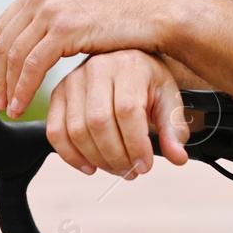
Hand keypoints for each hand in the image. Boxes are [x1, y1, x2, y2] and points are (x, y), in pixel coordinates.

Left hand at [0, 0, 174, 118]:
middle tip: (0, 102)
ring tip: (10, 110)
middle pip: (3, 42)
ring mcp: (51, 9)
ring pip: (14, 56)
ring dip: (9, 87)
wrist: (154, 13)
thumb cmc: (121, 18)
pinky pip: (33, 65)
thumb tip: (31, 39)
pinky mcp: (64, 27)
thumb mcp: (76, 11)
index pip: (2, 28)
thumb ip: (52, 20)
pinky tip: (22, 106)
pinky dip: (23, 89)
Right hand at [46, 50, 189, 176]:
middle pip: (99, 123)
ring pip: (77, 130)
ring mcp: (73, 79)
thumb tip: (178, 158)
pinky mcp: (58, 93)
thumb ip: (173, 129)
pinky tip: (90, 167)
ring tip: (116, 168)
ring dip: (97, 159)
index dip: (135, 145)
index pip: (127, 111)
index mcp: (129, 65)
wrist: (126, 61)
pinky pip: (55, 131)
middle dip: (116, 156)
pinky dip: (70, 156)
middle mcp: (97, 67)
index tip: (145, 165)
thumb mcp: (168, 99)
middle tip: (131, 171)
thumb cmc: (148, 82)